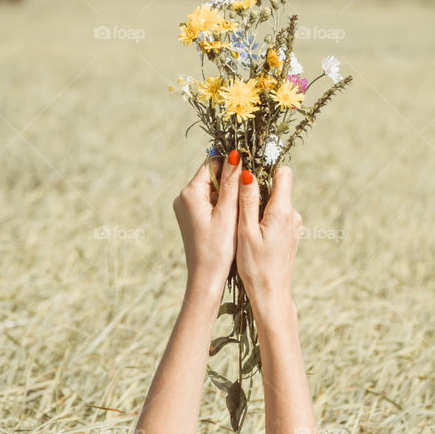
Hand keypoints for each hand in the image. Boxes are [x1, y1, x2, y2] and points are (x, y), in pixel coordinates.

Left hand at [172, 151, 241, 295]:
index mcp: (189, 193)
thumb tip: (236, 154)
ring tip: (245, 203)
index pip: (211, 164)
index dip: (231, 164)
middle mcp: (183, 198)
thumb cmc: (218, 249)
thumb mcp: (228, 213)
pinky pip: (209, 202)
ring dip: (228, 193)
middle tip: (251, 187)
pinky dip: (223, 204)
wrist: (206, 278)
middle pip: (211, 176)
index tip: (250, 168)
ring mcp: (186, 208)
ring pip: (211, 190)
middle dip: (231, 179)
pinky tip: (236, 214)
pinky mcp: (191, 218)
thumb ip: (231, 183)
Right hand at [236, 165, 301, 314]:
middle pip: (277, 186)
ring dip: (258, 204)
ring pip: (275, 201)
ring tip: (240, 219)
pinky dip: (263, 216)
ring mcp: (293, 225)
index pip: (282, 173)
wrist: (272, 295)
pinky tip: (249, 231)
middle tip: (235, 197)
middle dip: (257, 187)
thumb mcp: (246, 232)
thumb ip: (247, 200)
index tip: (245, 173)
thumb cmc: (255, 267)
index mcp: (283, 211)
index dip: (264, 168)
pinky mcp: (290, 234)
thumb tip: (247, 172)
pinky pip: (276, 215)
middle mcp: (292, 215)